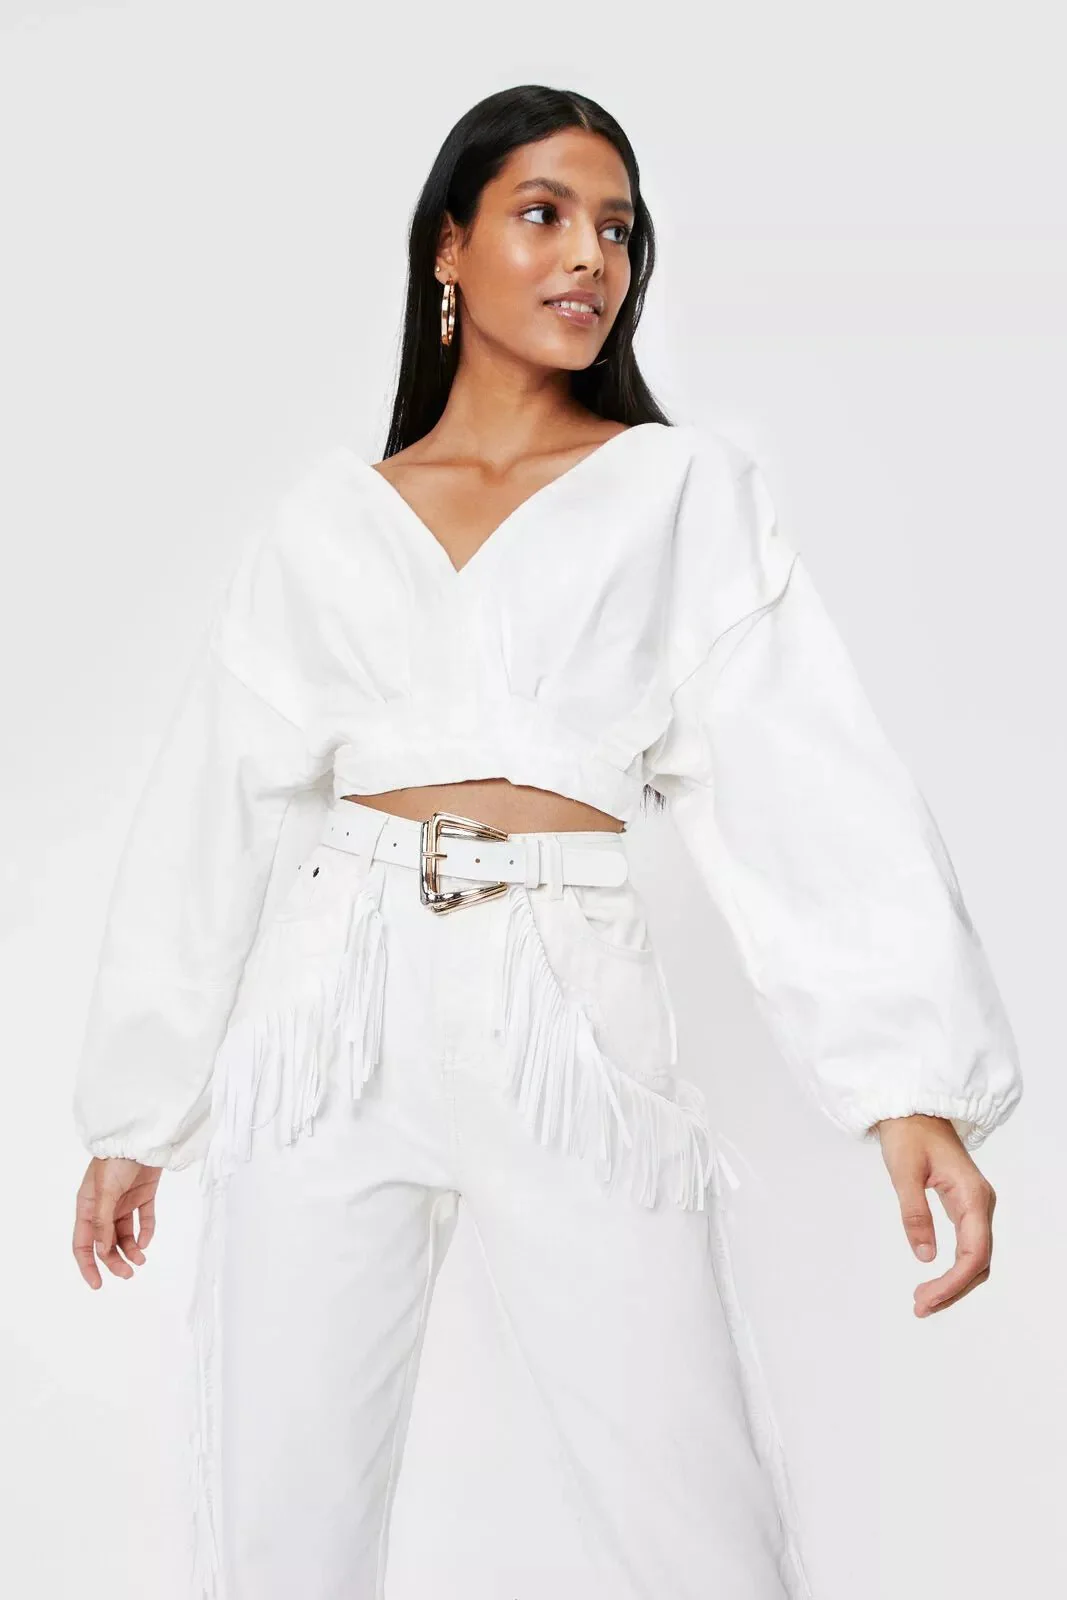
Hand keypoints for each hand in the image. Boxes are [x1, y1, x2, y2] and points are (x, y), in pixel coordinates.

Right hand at [73, 1157, 161, 1288]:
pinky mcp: (144, 1195)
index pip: (83, 1243)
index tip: (97, 1285)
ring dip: (131, 1249)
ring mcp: (124, 1201)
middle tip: (129, 1273)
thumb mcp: (105, 1192)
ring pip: (125, 1234)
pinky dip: (145, 1232)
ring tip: (141, 1260)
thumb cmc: (116, 1160)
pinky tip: (146, 1242)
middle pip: (105, 1243)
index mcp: (88, 1206)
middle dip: (114, 1261)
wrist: (143, 1137)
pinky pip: (144, 1219)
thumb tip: (101, 1250)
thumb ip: (102, 1222)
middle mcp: (104, 1207)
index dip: (88, 1265)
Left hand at [872, 1114, 996, 1316]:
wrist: (913, 1110)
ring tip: (924, 1300)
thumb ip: (915, 1213)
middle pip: (979, 1261)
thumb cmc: (909, 1135)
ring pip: (975, 1257)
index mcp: (972, 1196)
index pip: (973, 1253)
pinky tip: (935, 1280)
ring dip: (954, 1283)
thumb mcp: (904, 1173)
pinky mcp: (965, 1206)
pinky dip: (954, 1268)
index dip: (953, 1283)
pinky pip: (968, 1246)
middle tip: (920, 1306)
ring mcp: (975, 1206)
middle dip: (953, 1289)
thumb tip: (924, 1256)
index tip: (926, 1299)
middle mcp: (981, 1203)